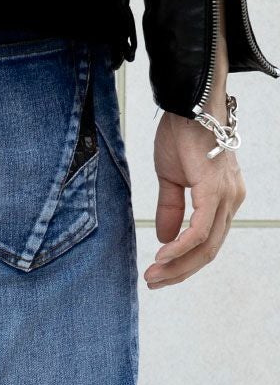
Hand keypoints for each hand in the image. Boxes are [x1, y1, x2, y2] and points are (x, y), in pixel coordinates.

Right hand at [144, 91, 245, 290]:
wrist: (189, 103)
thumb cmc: (183, 132)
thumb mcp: (171, 179)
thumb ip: (171, 209)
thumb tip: (166, 239)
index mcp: (223, 198)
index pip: (207, 242)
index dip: (183, 264)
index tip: (158, 274)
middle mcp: (232, 200)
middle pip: (208, 251)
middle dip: (179, 272)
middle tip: (153, 281)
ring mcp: (227, 197)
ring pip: (206, 246)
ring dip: (178, 266)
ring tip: (153, 274)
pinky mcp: (215, 191)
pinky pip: (200, 231)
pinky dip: (181, 247)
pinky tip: (163, 255)